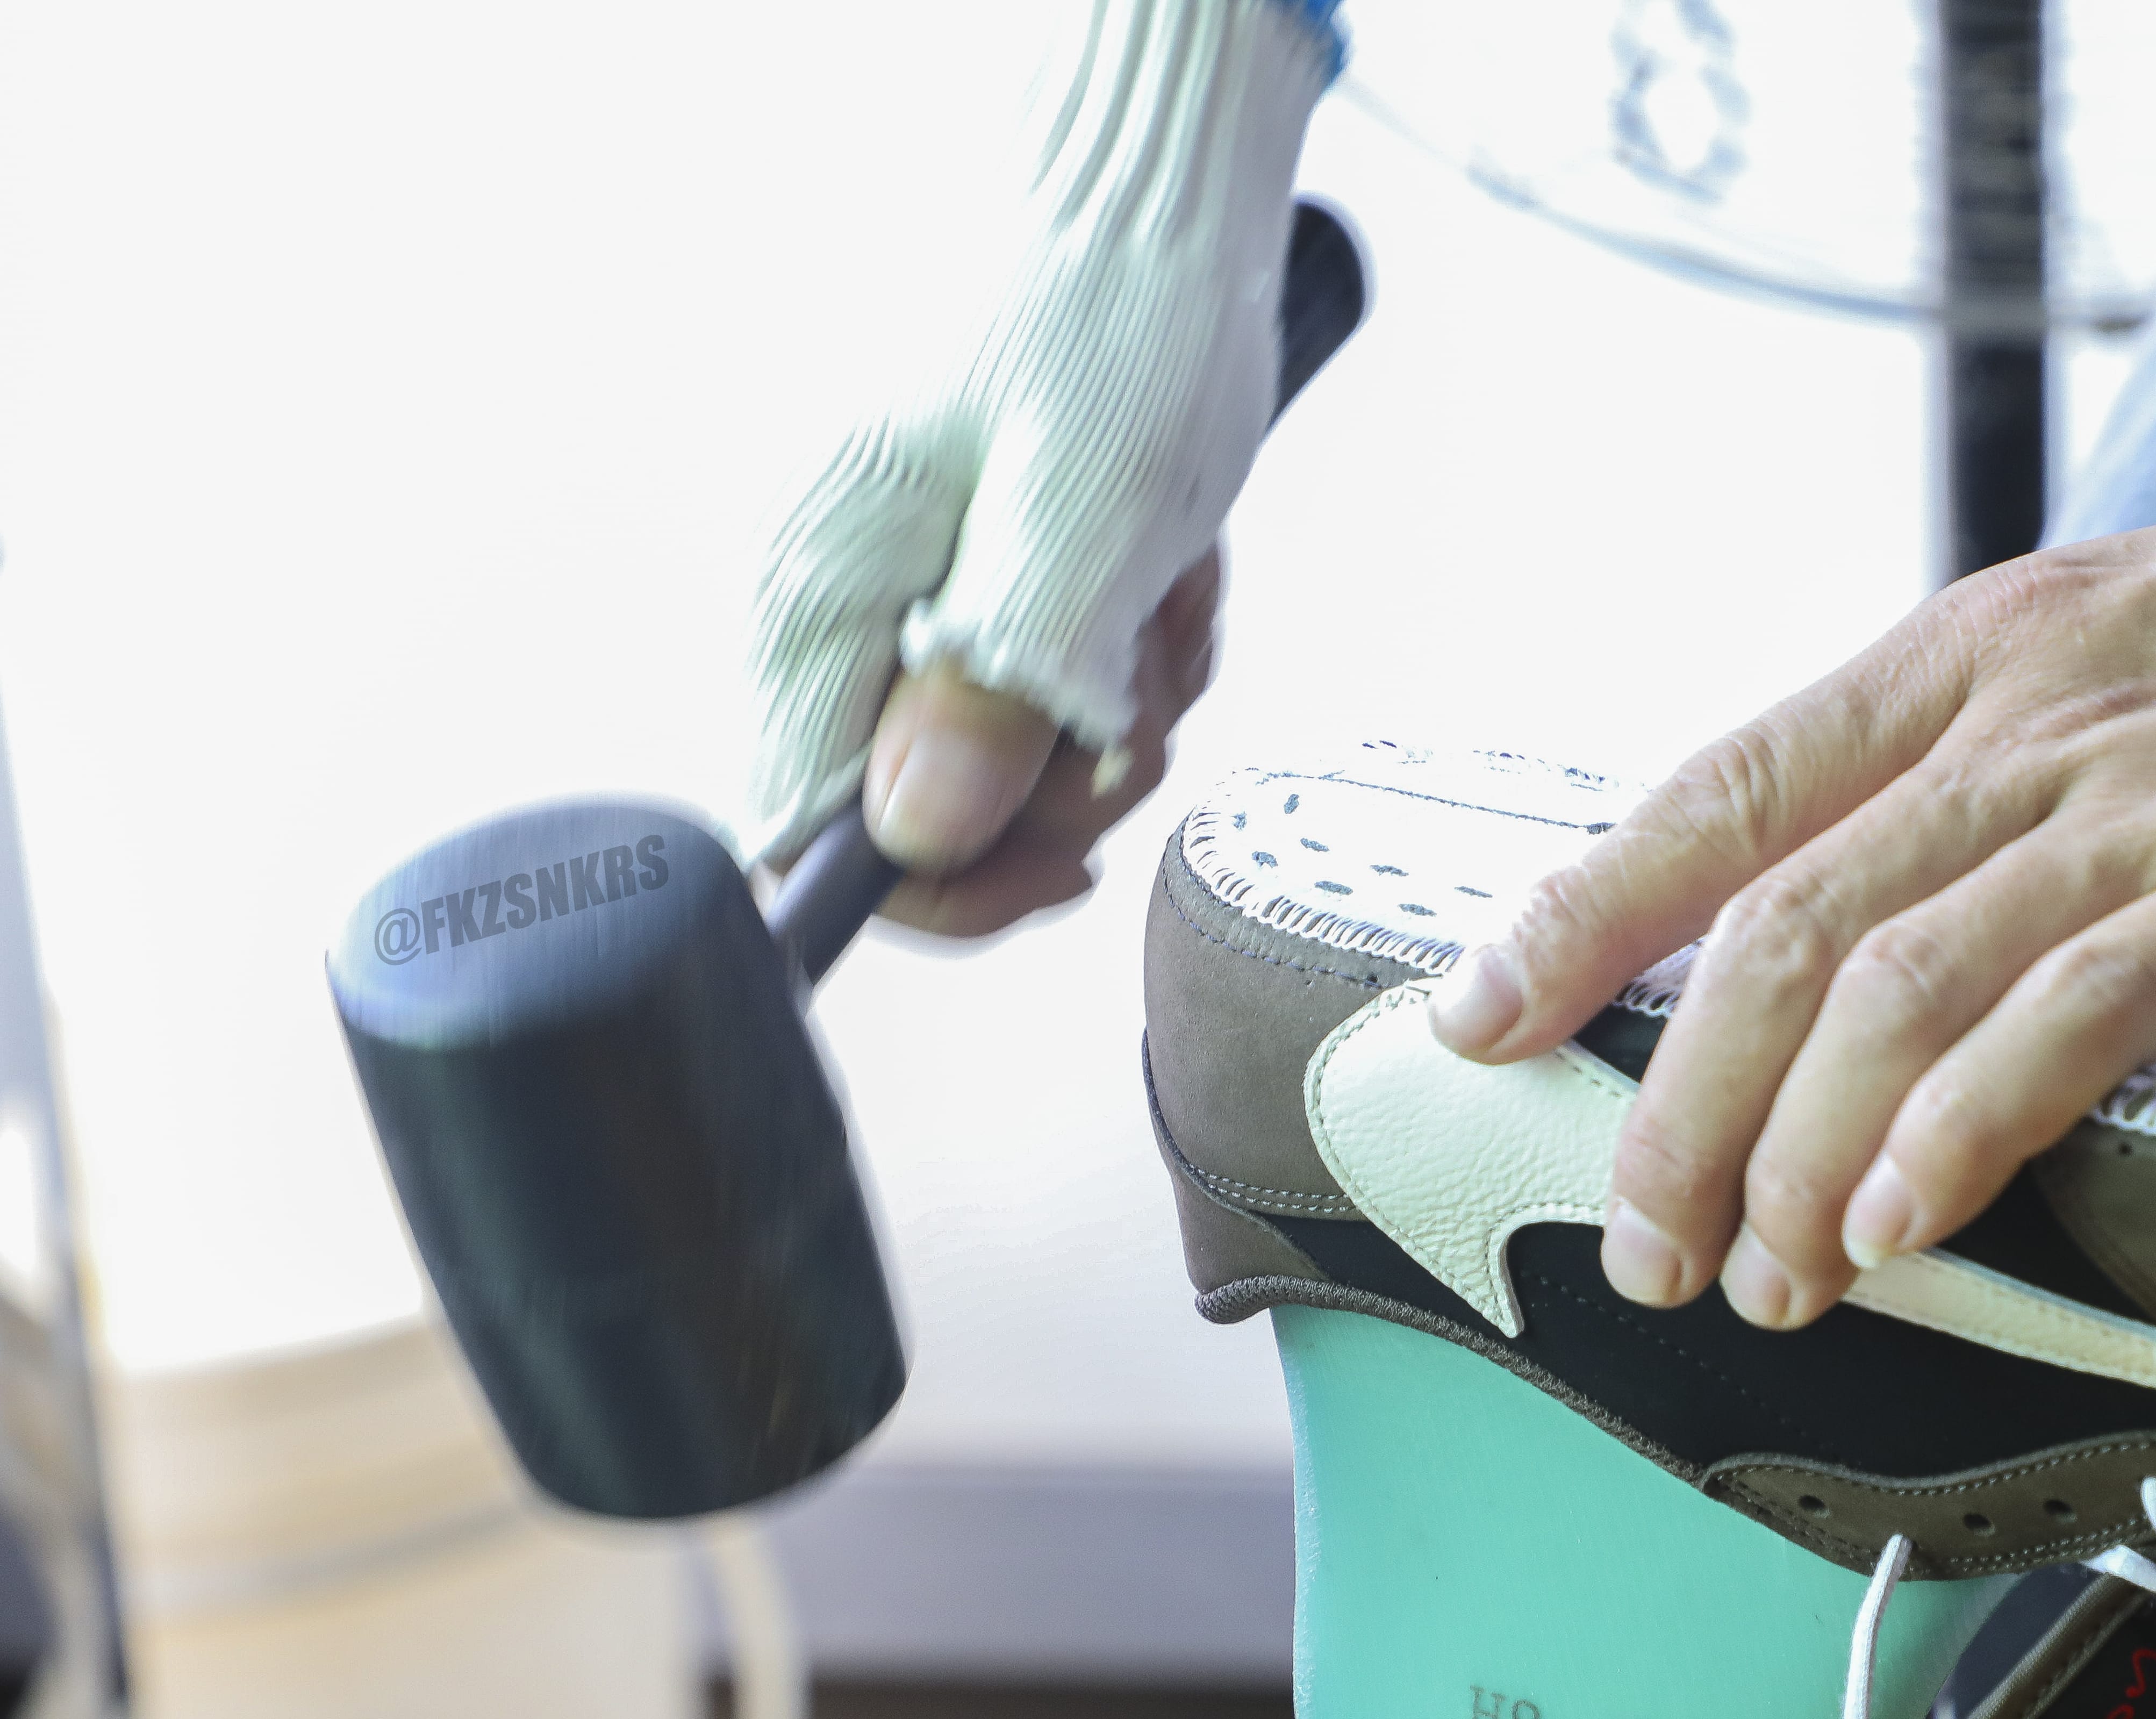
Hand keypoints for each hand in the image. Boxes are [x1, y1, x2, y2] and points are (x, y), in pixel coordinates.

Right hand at [737, 0, 1329, 916]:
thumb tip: (924, 827)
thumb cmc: (1119, 322)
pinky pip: (1061, 691)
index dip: (947, 880)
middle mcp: (843, 609)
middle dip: (1066, 775)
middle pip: (935, 818)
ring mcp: (912, 600)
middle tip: (1134, 670)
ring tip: (1149, 586)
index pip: (817, 841)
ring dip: (1115, 703)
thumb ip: (998, 679)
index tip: (1061, 846)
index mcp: (822, 598)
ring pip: (1015, 761)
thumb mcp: (1082, 514)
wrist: (1152, 216)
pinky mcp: (981, 588)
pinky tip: (1153, 567)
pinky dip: (1131, 650)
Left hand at [1434, 0, 2155, 1335]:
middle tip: (1634, 1237)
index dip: (1585, 908)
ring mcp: (2147, 798)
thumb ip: (2011, 763)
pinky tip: (1900, 1226)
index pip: (1729, 787)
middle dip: (1674, 1096)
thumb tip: (1890, 912)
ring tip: (1758, 1280)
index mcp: (1990, 651)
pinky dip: (1956, 1131)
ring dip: (1793, 1152)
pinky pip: (2060, 1020)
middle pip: (1778, 921)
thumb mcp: (2155, 650)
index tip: (1479, 1014)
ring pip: (1890, 988)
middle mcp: (2033, 714)